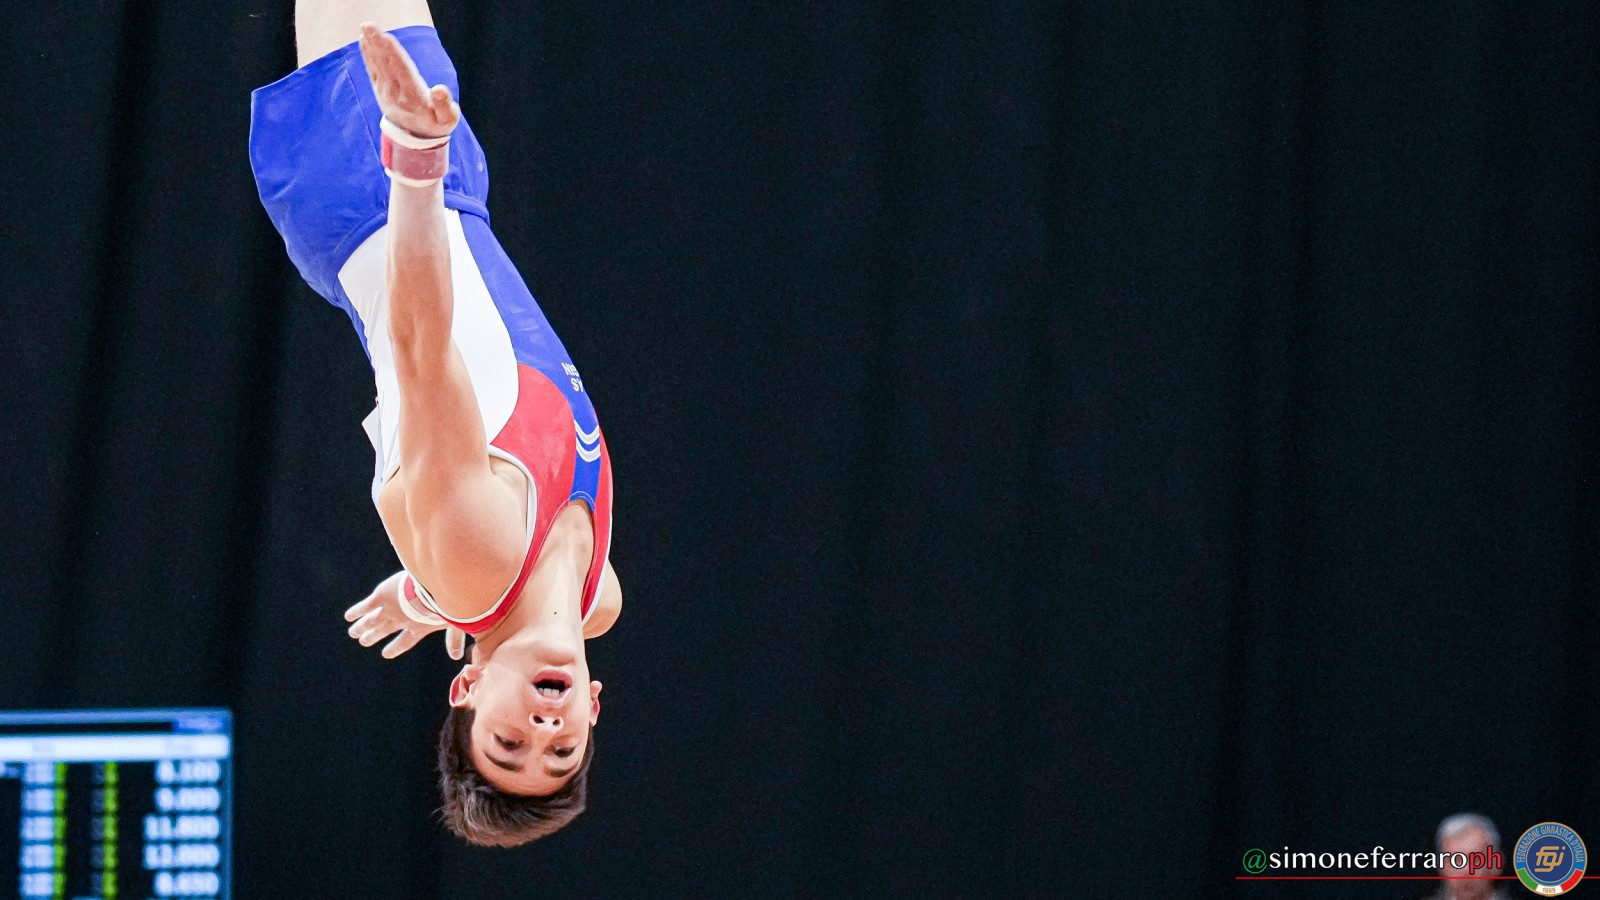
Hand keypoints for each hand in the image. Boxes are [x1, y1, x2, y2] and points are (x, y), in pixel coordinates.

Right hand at [344, 571, 466, 659]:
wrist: (432, 590)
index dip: (395, 647)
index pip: (405, 641)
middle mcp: (401, 621)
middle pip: (384, 631)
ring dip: (362, 627)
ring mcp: (389, 610)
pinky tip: (348, 617)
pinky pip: (365, 607)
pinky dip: (356, 612)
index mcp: (418, 628)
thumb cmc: (446, 606)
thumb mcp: (454, 624)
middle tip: (364, 641)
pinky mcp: (381, 597)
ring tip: (353, 633)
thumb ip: (454, 640)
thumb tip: (457, 657)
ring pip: (372, 621)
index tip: (386, 654)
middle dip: (374, 636)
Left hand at [357, 22, 459, 139]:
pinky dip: (367, 55)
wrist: (416, 140)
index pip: (402, 70)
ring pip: (378, 64)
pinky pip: (372, 69)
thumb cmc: (436, 124)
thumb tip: (440, 89)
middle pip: (387, 64)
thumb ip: (445, 105)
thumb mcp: (448, 119)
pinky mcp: (380, 90)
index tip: (385, 37)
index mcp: (414, 96)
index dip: (393, 53)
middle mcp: (396, 92)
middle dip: (378, 43)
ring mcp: (386, 91)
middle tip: (369, 25)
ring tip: (365, 28)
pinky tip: (363, 40)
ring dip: (371, 45)